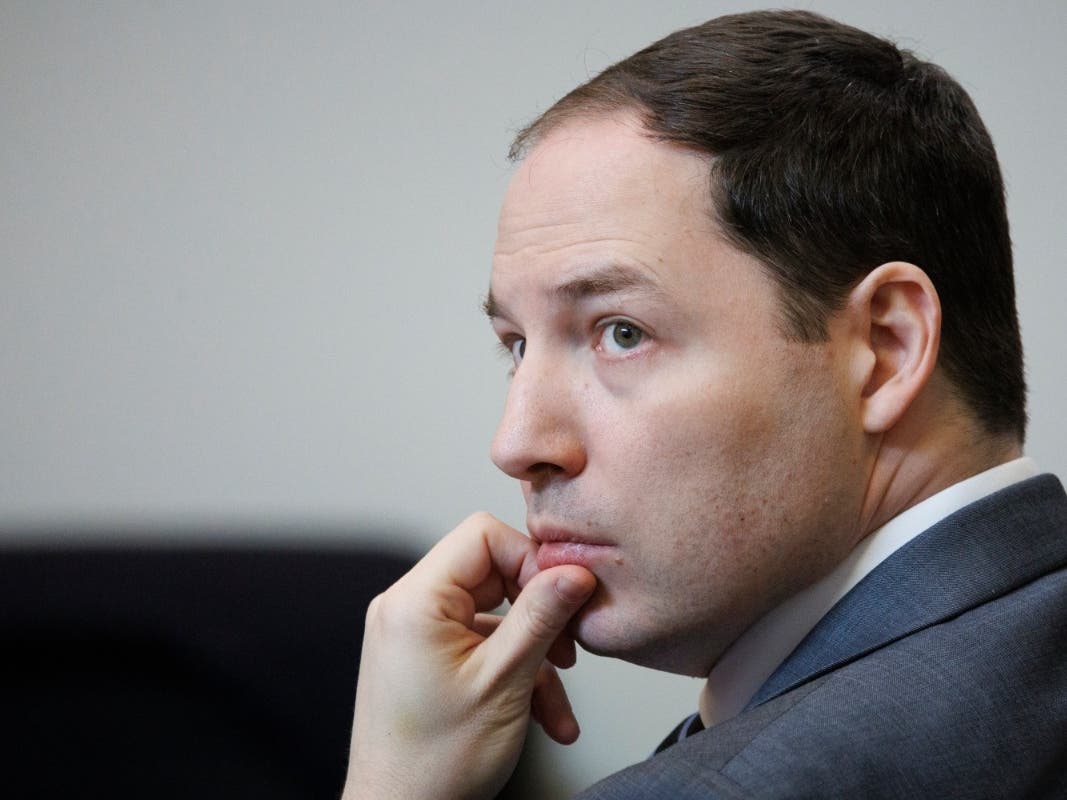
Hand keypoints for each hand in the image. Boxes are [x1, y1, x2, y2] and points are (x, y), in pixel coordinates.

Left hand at [343, 512, 596, 799]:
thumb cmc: (434, 764)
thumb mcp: (505, 682)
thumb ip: (541, 617)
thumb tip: (574, 571)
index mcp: (415, 601)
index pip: (482, 535)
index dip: (530, 559)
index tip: (565, 594)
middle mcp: (407, 608)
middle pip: (493, 574)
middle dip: (539, 616)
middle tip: (570, 649)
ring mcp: (415, 634)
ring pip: (496, 617)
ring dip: (535, 658)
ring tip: (557, 705)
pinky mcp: (426, 658)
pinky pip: (482, 646)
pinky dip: (515, 675)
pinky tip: (544, 718)